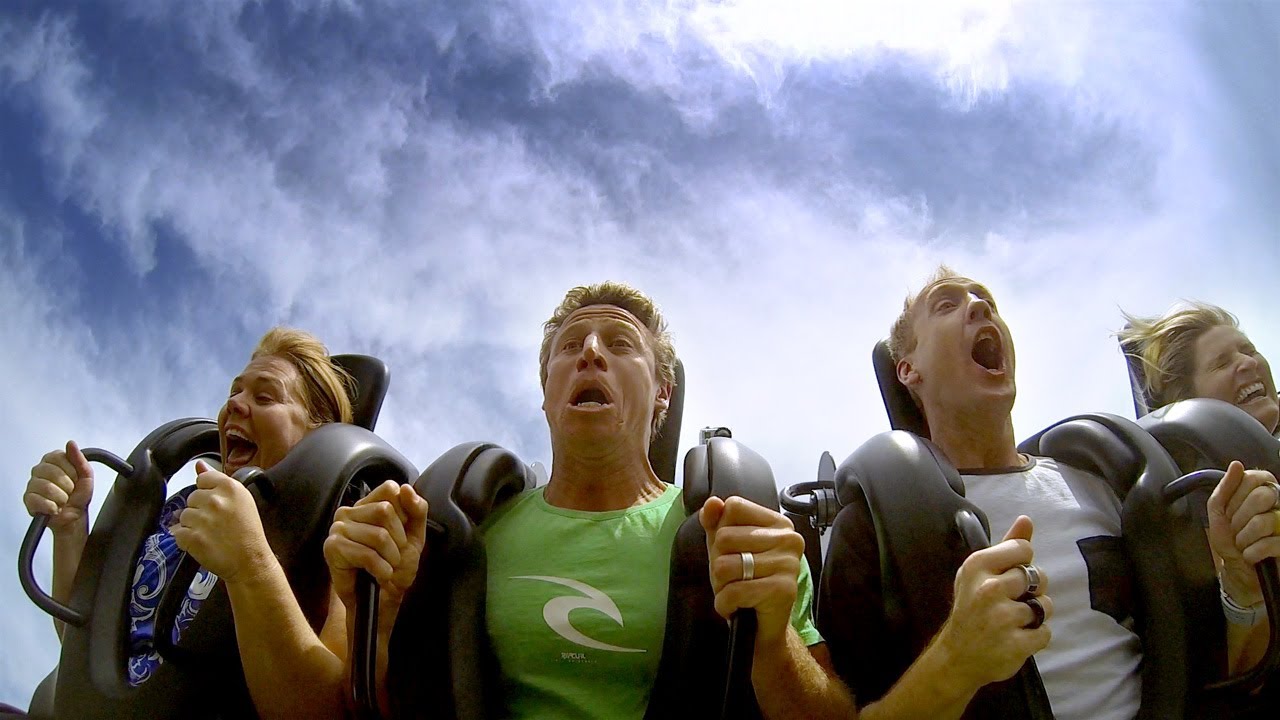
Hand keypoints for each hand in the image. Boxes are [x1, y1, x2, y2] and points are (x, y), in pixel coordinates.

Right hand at [24, 441, 94, 534]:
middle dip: (68, 486)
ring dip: (61, 498)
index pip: (58, 457)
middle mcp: (39, 469)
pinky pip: (39, 501)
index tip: (76, 478)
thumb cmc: (79, 494)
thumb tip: (71, 443)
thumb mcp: (86, 475)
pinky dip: (52, 507)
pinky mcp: (28, 499)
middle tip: (69, 491)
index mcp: (53, 460)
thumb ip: (80, 459)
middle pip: (52, 473)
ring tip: (63, 500)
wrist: (75, 515)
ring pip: (47, 487)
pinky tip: (55, 508)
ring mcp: (32, 484)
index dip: (71, 470)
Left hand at [171, 460, 272, 582]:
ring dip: (192, 525)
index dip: (208, 492)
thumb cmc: (248, 532)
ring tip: (210, 534)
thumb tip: (199, 465)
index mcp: (230, 488)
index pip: (203, 479)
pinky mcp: (192, 538)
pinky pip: (177, 533)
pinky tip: (202, 542)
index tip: (217, 505)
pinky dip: (186, 540)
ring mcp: (202, 520)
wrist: (250, 561)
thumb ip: (217, 480)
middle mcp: (215, 501)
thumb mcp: (241, 500)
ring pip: (183, 516)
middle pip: (191, 497)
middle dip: (200, 510)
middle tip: (216, 523)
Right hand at [324, 480, 428, 625]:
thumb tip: (406, 489)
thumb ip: (416, 510)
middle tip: (395, 555)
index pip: (390, 489)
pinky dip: (381, 568)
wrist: (383, 598)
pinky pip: (367, 554)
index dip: (404, 512)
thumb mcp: (414, 535)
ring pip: (378, 534)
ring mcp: (338, 528)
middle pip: (385, 510)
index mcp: (369, 504)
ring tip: (388, 566)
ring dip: (391, 557)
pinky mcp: (332, 548)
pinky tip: (380, 574)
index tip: (402, 532)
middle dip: (399, 539)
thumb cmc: (396, 565)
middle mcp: (350, 511)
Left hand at [699, 495, 805, 650]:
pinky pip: (733, 591)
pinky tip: (737, 607)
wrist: (761, 628)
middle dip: (717, 564)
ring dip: (721, 586)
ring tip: (736, 592)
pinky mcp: (783, 590)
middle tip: (734, 579)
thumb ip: (716, 522)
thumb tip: (713, 503)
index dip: (720, 531)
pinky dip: (725, 604)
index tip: (733, 553)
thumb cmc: (745, 583)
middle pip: (725, 537)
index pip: (733, 507)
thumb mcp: (725, 548)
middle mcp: (789, 539)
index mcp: (778, 523)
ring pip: (724, 565)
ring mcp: (789, 564)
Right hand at [935, 516, 1053, 688]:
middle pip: (1039, 577)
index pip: (1023, 550)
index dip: (1024, 563)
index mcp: (978, 566)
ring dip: (1036, 615)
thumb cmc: (971, 608)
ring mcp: (1002, 618)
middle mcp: (989, 589)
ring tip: (1015, 621)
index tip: (1010, 576)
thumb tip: (1027, 520)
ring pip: (1045, 605)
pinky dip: (1036, 636)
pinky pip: (1046, 632)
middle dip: (1032, 590)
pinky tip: (1017, 637)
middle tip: (1011, 601)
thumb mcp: (980, 573)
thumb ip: (1007, 546)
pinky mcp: (1015, 644)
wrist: (957, 657)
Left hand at [1209, 461, 1279, 607]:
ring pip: (1264, 521)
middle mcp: (1279, 505)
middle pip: (1262, 497)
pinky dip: (1252, 553)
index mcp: (1262, 492)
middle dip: (1239, 518)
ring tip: (1243, 544)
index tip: (1230, 511)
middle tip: (1236, 529)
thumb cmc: (1229, 539)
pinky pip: (1270, 543)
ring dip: (1243, 538)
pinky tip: (1251, 555)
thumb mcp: (1218, 512)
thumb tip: (1237, 465)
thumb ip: (1224, 488)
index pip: (1255, 478)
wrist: (1236, 570)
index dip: (1236, 496)